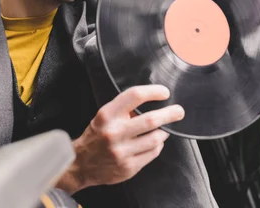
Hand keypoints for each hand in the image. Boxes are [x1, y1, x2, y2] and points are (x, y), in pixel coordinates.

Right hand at [55, 85, 183, 193]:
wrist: (81, 164)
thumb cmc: (96, 135)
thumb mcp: (104, 116)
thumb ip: (124, 109)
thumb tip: (152, 101)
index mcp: (107, 115)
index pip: (134, 96)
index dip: (153, 92)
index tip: (164, 92)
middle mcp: (114, 132)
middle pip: (151, 120)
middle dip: (170, 114)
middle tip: (179, 111)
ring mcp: (121, 152)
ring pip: (155, 139)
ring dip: (164, 132)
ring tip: (166, 128)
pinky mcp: (128, 167)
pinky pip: (152, 153)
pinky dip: (157, 146)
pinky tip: (155, 142)